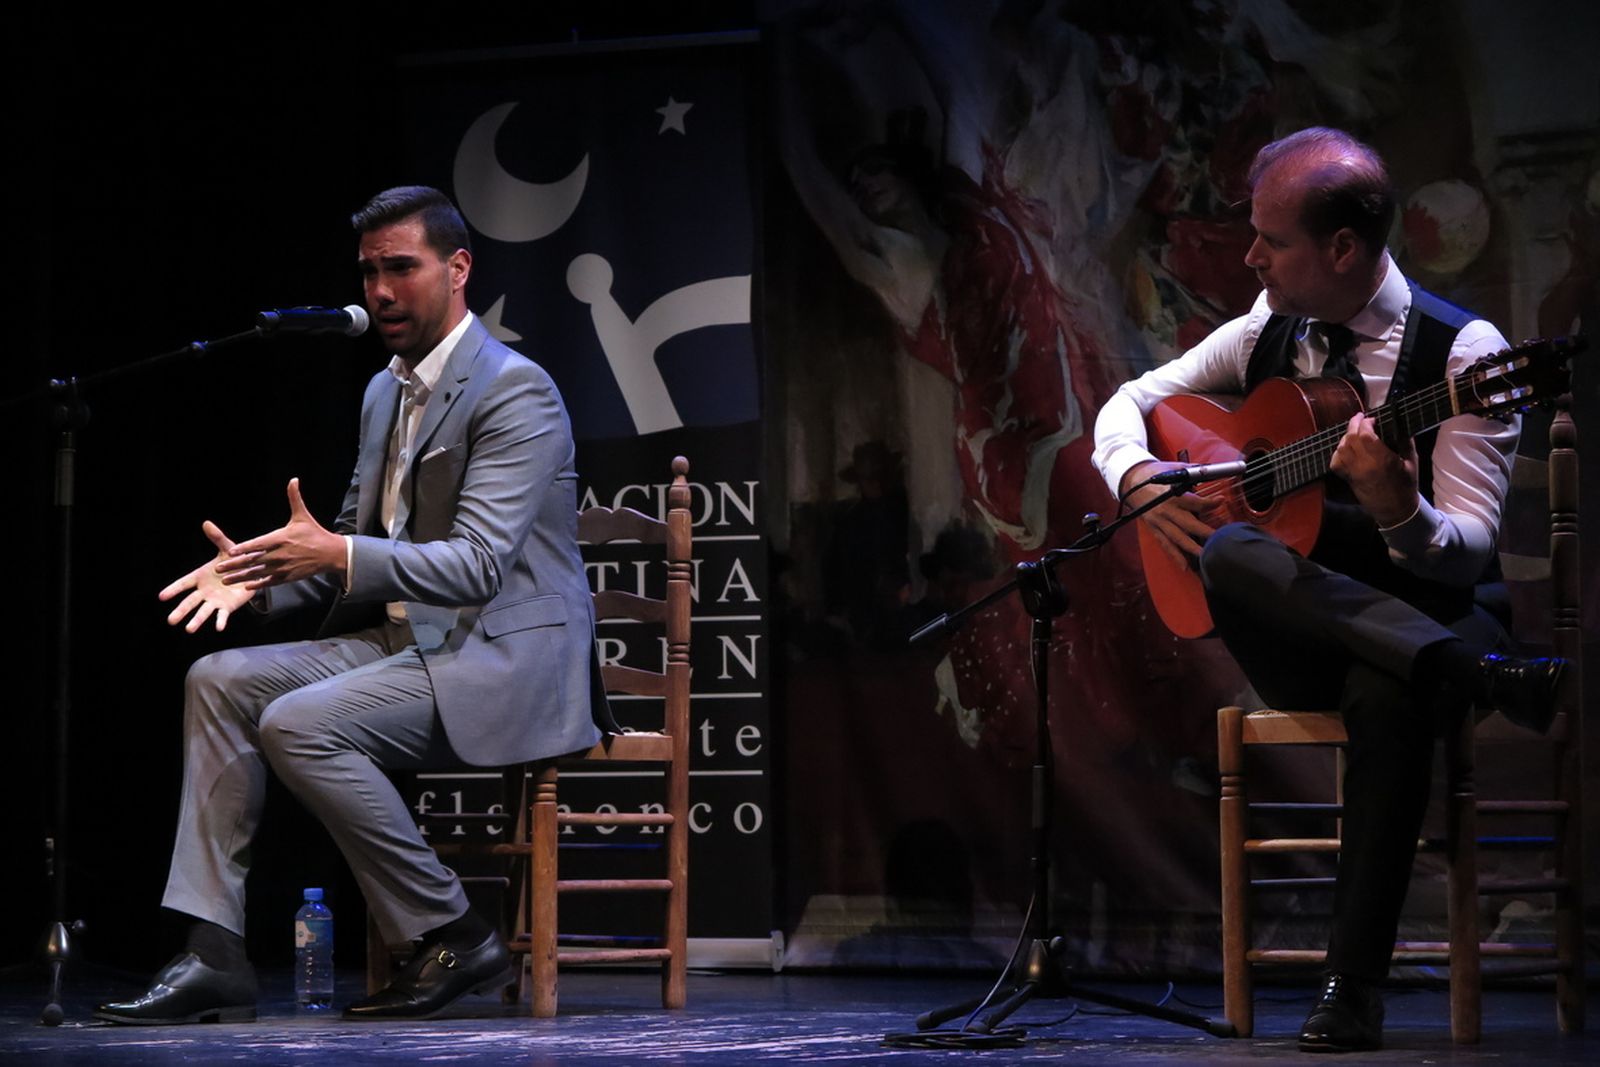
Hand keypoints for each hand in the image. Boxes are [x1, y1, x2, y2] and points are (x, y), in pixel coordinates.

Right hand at [159, 521, 254, 632]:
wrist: (252, 571)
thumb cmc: (235, 561)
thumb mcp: (227, 548)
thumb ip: (217, 538)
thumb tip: (207, 523)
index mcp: (200, 577)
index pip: (184, 583)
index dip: (173, 589)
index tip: (162, 596)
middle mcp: (204, 591)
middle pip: (190, 602)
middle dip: (181, 611)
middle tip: (170, 621)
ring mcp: (215, 600)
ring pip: (203, 612)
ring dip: (196, 621)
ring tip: (188, 629)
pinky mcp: (227, 607)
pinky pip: (222, 615)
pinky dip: (220, 621)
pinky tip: (218, 628)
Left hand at [216, 478, 346, 589]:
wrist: (331, 553)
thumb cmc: (315, 533)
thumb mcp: (303, 516)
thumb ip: (294, 498)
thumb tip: (293, 480)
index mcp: (281, 538)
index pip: (258, 544)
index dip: (244, 548)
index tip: (230, 551)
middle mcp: (280, 554)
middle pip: (253, 560)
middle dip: (234, 565)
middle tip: (218, 569)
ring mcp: (284, 567)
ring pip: (258, 573)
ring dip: (241, 577)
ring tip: (226, 580)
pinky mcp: (289, 577)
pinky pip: (270, 582)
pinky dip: (258, 584)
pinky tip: (247, 586)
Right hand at [1120, 460, 1219, 567]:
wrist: (1130, 480)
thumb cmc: (1153, 474)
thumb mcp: (1173, 468)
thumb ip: (1192, 472)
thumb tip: (1210, 471)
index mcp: (1172, 495)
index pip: (1195, 502)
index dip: (1210, 503)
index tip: (1221, 501)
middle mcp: (1166, 510)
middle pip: (1189, 524)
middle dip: (1205, 533)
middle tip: (1220, 540)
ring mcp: (1159, 521)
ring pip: (1178, 538)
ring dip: (1192, 549)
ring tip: (1205, 557)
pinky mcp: (1154, 528)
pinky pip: (1165, 544)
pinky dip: (1175, 556)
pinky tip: (1184, 566)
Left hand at [1330, 414, 1418, 526]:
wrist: (1396, 510)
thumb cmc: (1406, 485)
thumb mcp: (1412, 461)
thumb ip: (1405, 440)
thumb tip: (1398, 422)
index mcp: (1381, 460)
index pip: (1365, 434)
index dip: (1365, 422)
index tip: (1372, 418)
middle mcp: (1364, 465)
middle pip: (1351, 439)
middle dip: (1354, 424)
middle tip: (1360, 418)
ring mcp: (1353, 473)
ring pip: (1341, 449)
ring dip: (1346, 437)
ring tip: (1355, 432)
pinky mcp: (1348, 479)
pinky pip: (1335, 463)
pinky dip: (1338, 453)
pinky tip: (1346, 448)